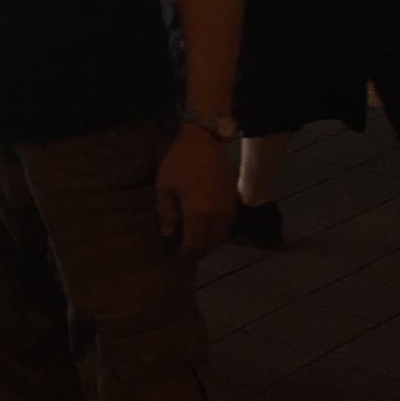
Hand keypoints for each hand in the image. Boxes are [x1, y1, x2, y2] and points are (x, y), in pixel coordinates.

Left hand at [156, 125, 235, 259]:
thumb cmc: (179, 162)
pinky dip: (220, 232)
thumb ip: (167, 213)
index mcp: (199, 213)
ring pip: (223, 236)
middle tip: (188, 255)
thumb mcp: (165, 186)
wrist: (204, 141)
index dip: (187, 254)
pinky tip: (210, 231)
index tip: (178, 259)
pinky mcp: (234, 200)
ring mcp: (229, 208)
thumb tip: (168, 235)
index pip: (195, 244)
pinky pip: (228, 224)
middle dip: (200, 252)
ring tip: (198, 246)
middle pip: (211, 243)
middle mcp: (217, 215)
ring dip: (211, 244)